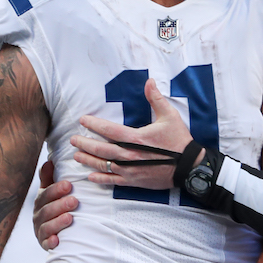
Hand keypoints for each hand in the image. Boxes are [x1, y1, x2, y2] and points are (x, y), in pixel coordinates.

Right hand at [34, 159, 77, 249]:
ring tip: (70, 218)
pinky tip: (57, 240)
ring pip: (46, 226)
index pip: (46, 194)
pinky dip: (50, 242)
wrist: (53, 232)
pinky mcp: (45, 244)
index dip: (56, 189)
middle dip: (60, 205)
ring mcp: (40, 230)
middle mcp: (38, 216)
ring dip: (58, 222)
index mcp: (41, 201)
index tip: (69, 185)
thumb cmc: (54, 206)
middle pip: (47, 210)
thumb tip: (49, 161)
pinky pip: (46, 244)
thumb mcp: (50, 192)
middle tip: (74, 201)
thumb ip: (48, 178)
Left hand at [71, 78, 200, 189]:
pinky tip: (90, 176)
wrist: (189, 166)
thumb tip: (149, 82)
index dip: (93, 124)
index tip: (83, 120)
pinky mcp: (134, 181)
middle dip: (85, 144)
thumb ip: (156, 99)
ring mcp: (131, 170)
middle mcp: (130, 155)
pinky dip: (100, 178)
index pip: (108, 130)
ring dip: (88, 160)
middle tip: (73, 139)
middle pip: (101, 149)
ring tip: (76, 156)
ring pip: (103, 165)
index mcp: (136, 138)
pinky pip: (113, 181)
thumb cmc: (179, 141)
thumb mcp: (170, 116)